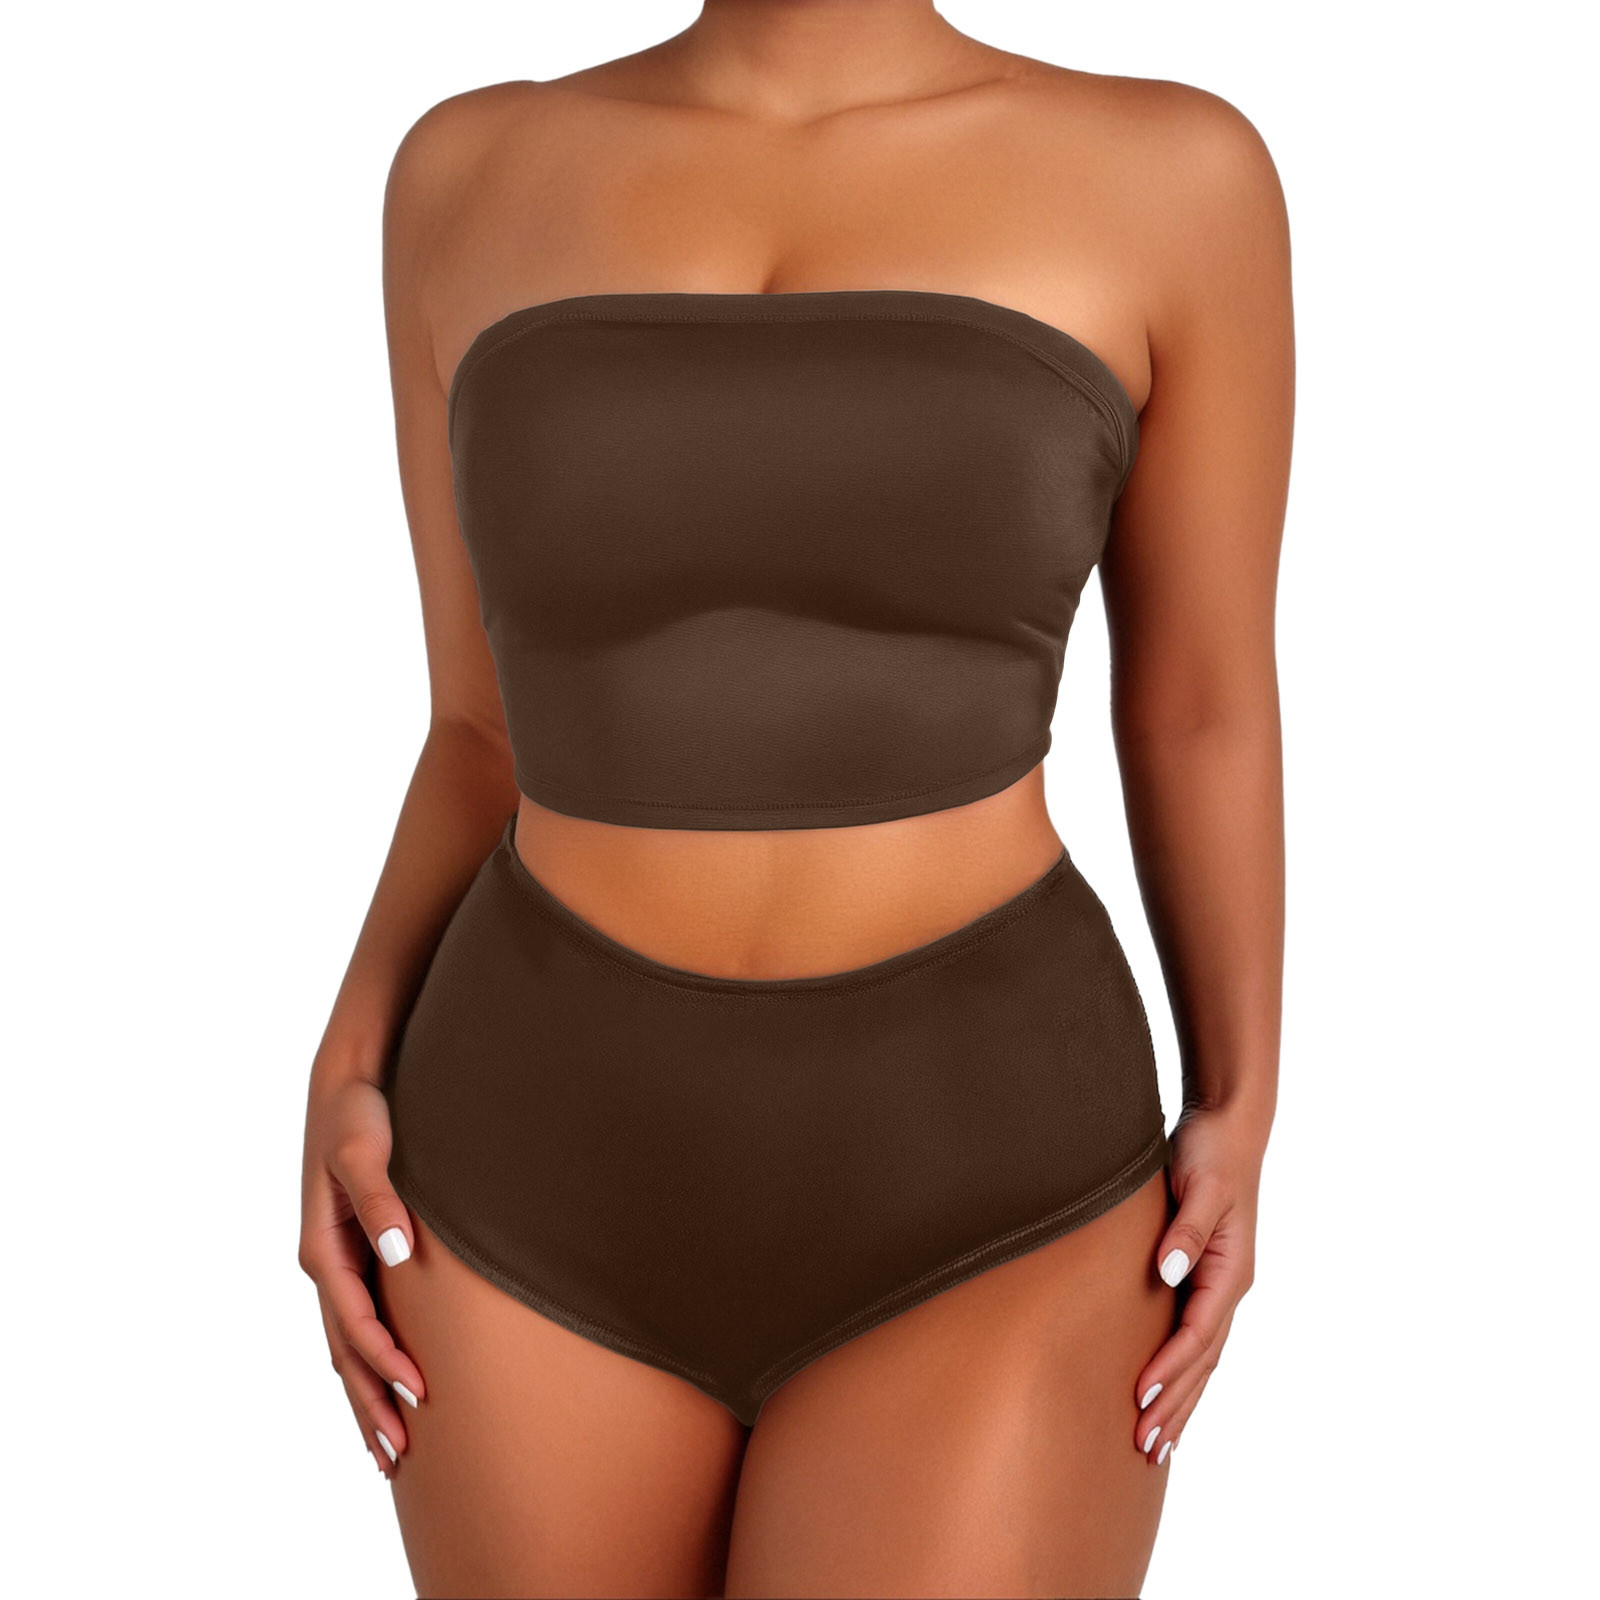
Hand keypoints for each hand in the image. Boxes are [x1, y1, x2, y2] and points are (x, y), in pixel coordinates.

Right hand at [299, 1069, 426, 1478]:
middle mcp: (325, 1264)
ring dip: (365, 1395)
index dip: (385, 1363)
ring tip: (389, 1451)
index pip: (355, 1325)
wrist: (347, 1079)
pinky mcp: (354, 1252)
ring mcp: (337, 1262)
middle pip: (344, 1353)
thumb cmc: (357, 1112)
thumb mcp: (366, 1151)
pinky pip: (357, 1322)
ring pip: (347, 1346)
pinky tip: (384, 1384)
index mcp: (323, 1248)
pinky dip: (367, 1361)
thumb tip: (396, 1250)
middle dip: (367, 1406)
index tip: (419, 1394)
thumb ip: (382, 1200)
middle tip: (398, 1460)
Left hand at [1132, 1102, 1265, 1464]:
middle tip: (1146, 1449)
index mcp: (1230, 1272)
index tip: (1139, 1397)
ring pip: (1201, 1359)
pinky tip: (1165, 1393)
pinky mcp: (1203, 1277)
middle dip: (1176, 1405)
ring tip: (1158, 1445)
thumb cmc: (1210, 1152)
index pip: (1197, 1336)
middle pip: (1202, 1362)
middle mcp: (1228, 1287)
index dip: (1168, 1368)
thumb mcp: (1199, 1185)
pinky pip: (1193, 1339)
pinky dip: (1181, 1373)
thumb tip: (1168, 1271)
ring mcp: (1218, 1285)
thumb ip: (1187, 1230)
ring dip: (1181, 1401)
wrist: (1226, 1126)